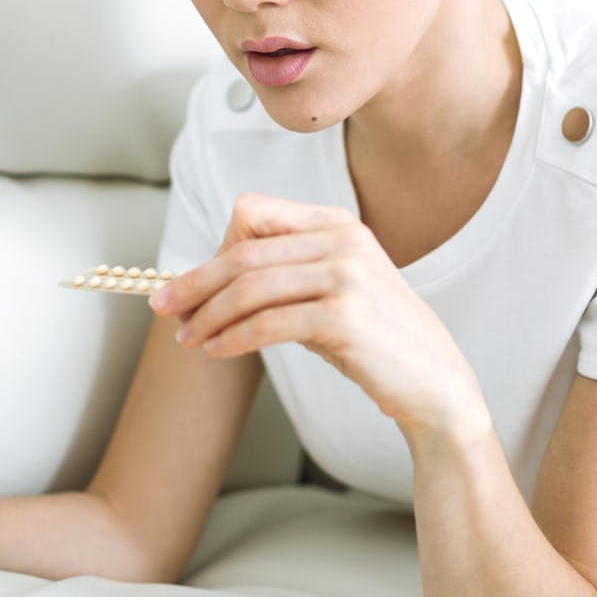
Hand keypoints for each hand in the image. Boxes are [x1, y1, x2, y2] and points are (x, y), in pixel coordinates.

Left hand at [152, 193, 488, 433]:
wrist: (433, 383)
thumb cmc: (374, 341)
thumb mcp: (331, 290)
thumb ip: (283, 274)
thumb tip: (208, 280)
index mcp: (337, 223)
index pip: (252, 213)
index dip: (214, 249)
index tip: (189, 285)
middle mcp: (343, 240)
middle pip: (243, 252)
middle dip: (194, 284)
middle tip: (163, 310)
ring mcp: (347, 276)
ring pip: (250, 288)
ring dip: (208, 316)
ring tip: (189, 340)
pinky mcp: (346, 316)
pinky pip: (269, 323)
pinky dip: (233, 338)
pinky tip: (217, 352)